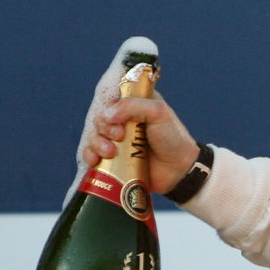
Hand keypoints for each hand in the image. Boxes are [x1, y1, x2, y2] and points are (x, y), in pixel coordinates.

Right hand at [84, 95, 201, 194]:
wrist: (179, 170)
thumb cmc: (173, 138)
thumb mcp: (158, 113)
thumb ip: (133, 106)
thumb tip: (106, 114)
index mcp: (135, 104)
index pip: (110, 99)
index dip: (109, 108)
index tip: (118, 119)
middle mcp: (123, 120)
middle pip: (99, 118)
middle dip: (104, 128)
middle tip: (119, 136)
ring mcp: (117, 141)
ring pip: (94, 136)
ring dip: (97, 143)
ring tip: (111, 152)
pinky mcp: (113, 159)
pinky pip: (92, 154)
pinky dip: (90, 156)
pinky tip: (95, 160)